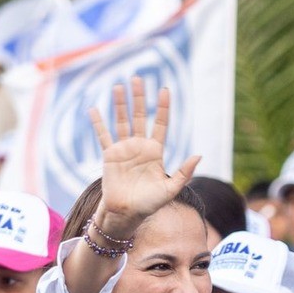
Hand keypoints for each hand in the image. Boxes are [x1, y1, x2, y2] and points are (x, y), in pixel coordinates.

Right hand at [88, 77, 199, 236]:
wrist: (126, 214)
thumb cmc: (149, 204)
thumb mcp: (171, 190)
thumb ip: (184, 173)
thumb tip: (198, 155)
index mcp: (156, 152)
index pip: (161, 124)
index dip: (163, 107)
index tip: (165, 90)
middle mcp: (140, 147)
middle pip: (140, 116)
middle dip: (139, 98)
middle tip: (138, 78)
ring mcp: (124, 150)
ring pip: (122, 121)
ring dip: (120, 104)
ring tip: (119, 86)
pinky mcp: (109, 156)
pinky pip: (103, 136)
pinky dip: (98, 123)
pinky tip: (94, 109)